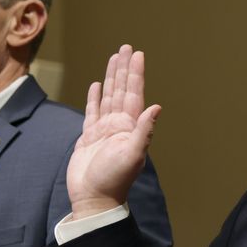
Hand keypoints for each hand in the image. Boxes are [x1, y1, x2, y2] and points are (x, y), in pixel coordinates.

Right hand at [66, 45, 161, 217]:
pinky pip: (92, 111)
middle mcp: (119, 124)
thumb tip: (157, 107)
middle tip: (126, 47)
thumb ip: (144, 130)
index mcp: (130, 126)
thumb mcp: (133, 154)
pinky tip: (97, 85)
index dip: (136, 74)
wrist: (93, 198)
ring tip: (113, 58)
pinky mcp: (89, 136)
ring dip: (111, 77)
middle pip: (121, 89)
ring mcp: (104, 129)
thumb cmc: (115, 179)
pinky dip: (95, 97)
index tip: (138, 54)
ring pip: (108, 96)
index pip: (134, 93)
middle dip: (124, 68)